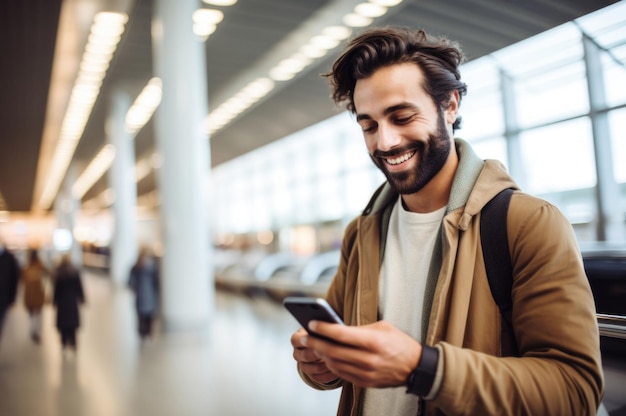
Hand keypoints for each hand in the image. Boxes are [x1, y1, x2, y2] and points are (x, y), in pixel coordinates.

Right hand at [291, 327, 338, 383]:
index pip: (296, 340)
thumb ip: (320, 329)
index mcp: (297, 339)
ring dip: (324, 365)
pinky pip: (319, 377)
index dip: (307, 340)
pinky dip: (328, 374)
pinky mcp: (311, 375)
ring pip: (312, 369)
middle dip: (318, 353)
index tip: (319, 339)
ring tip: (336, 360)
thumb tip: (328, 328)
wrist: (322, 345)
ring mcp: (303, 365)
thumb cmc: (322, 334)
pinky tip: (338, 369)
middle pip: (305, 356)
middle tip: (330, 350)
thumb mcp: (318, 329)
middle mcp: (297, 353)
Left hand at [303, 320, 421, 387]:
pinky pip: (342, 374)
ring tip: (313, 346)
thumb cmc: (399, 342)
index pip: (341, 334)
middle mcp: (369, 359)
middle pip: (334, 351)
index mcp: (373, 341)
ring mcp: (367, 373)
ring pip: (335, 364)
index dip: (323, 329)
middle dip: (315, 343)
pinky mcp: (366, 382)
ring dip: (321, 355)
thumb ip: (360, 328)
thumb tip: (337, 329)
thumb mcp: (383, 327)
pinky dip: (331, 365)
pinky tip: (326, 357)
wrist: (416, 367)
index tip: (311, 324)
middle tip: (304, 337)